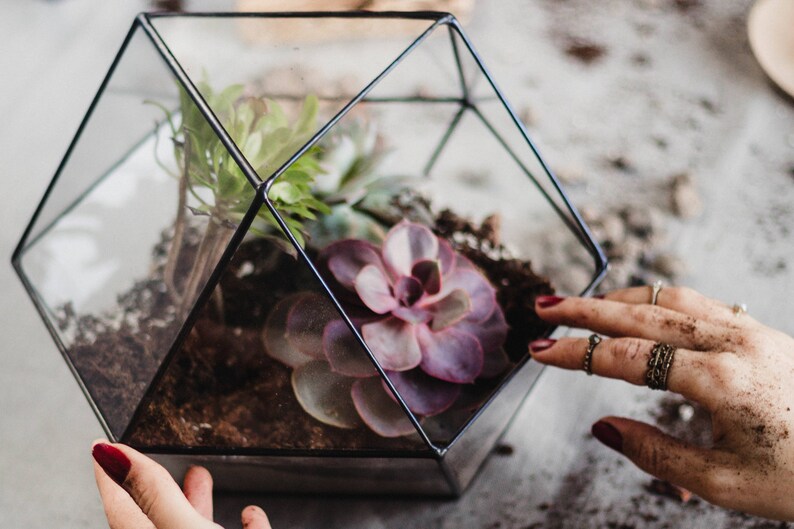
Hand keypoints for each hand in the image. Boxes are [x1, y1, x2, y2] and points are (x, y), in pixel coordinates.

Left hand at [92, 441, 271, 528]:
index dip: (110, 471)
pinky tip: (251, 514)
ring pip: (193, 525)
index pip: (119, 504)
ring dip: (195, 499)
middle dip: (154, 481)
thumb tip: (111, 455)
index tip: (100, 446)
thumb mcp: (184, 527)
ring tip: (198, 473)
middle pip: (154, 513)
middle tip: (146, 453)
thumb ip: (152, 492)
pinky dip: (245, 524)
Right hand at [529, 287, 793, 520]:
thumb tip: (601, 427)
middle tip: (546, 307)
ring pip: (671, 298)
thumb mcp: (724, 483)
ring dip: (621, 299)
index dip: (578, 353)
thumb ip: (654, 453)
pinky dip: (657, 301)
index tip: (541, 350)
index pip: (629, 356)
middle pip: (642, 313)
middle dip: (587, 309)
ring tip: (584, 305)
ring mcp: (751, 330)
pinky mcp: (761, 331)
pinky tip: (641, 309)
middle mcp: (734, 342)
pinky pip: (698, 302)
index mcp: (722, 381)